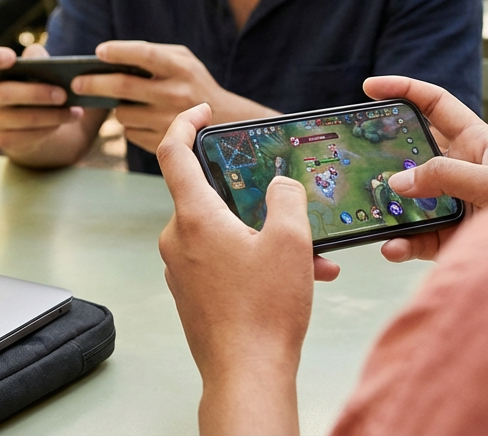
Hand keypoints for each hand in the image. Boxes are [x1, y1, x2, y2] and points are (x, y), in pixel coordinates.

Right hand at [0, 44, 84, 153]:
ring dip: (51, 114)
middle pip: (4, 93)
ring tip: (75, 110)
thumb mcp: (36, 69)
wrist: (35, 122)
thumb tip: (38, 58)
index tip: (11, 57)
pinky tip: (67, 120)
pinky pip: (28, 135)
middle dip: (36, 93)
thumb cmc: (34, 86)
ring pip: (21, 118)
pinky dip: (51, 127)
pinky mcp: (3, 141)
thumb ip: (36, 58)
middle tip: (63, 94)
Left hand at [75, 41, 275, 152]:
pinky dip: (128, 124)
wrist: (226, 121)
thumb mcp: (184, 61)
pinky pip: (130, 132)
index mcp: (180, 68)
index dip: (119, 52)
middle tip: (76, 84)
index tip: (98, 52)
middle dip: (94, 85)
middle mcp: (176, 94)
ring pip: (123, 114)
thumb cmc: (194, 83)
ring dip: (115, 107)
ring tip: (122, 102)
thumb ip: (153, 55)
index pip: (145, 55)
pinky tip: (140, 118)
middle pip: (124, 88)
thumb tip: (108, 58)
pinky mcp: (164, 143)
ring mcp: (169, 121)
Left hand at [157, 104, 336, 434]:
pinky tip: (299, 277)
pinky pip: (224, 260)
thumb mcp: (290, 243)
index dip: (187, 123)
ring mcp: (182, 267)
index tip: (203, 111)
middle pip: (210, 195)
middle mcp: (178, 239)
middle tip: (288, 201)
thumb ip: (286, 200)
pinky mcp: (192, 292)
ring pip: (225, 232)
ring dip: (267, 236)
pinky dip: (258, 261)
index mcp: (193, 217)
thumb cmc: (264, 311)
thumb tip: (280, 185)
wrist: (245, 374)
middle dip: (255, 198)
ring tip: (312, 257)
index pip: (175, 152)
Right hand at [363, 76, 487, 262]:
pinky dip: (399, 243)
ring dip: (386, 204)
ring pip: (405, 196)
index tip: (371, 87)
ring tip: (370, 208)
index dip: (405, 91)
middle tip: (355, 152)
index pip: (436, 105)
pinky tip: (392, 247)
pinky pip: (412, 236)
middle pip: (409, 150)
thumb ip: (450, 176)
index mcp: (477, 143)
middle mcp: (458, 170)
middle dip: (381, 151)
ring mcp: (448, 203)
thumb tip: (399, 181)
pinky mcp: (444, 236)